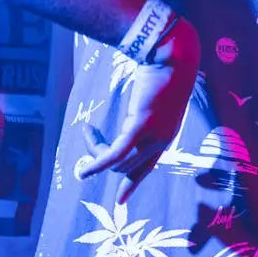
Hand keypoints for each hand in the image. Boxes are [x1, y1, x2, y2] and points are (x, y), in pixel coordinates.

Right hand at [81, 18, 200, 202]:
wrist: (174, 56)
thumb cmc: (165, 71)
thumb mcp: (156, 98)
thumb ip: (146, 112)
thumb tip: (134, 115)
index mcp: (166, 136)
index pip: (147, 168)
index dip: (131, 184)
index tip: (120, 200)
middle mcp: (161, 142)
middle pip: (124, 166)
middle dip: (101, 155)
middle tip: (88, 133)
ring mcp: (153, 136)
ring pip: (117, 162)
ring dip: (96, 151)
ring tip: (86, 131)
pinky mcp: (141, 127)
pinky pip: (115, 155)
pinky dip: (97, 164)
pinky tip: (83, 171)